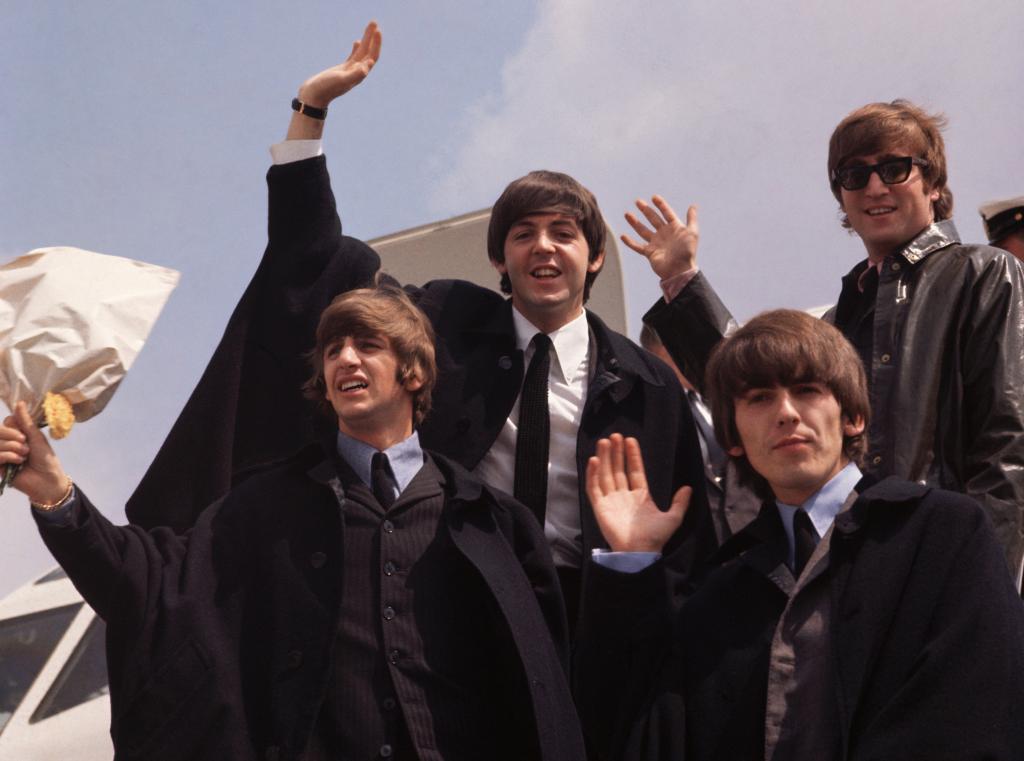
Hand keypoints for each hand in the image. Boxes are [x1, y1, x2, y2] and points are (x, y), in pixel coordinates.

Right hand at [0, 402, 69, 505]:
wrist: (47, 480)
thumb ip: (25, 421)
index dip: (13, 427)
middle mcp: (9, 442)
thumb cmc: (46, 459)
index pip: (7, 421)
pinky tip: (19, 462)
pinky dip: (8, 456)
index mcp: (19, 434)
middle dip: (12, 437)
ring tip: (25, 456)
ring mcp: (3, 454)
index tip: (24, 435)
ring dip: (12, 448)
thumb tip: (19, 402)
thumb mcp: (36, 438)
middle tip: (26, 447)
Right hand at [297, 21, 381, 107]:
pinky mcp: (342, 70)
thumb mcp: (340, 80)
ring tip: (370, 27)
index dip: (376, 43)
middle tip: (374, 22)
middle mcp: (357, 73)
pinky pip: (353, 57)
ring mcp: (350, 71)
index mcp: (359, 74)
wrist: (314, 96)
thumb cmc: (325, 89)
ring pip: (361, 53)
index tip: (377, 30)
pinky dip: (357, 48)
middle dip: (372, 38)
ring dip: (366, 40)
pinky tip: (357, 42)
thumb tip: (365, 68)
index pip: (372, 56)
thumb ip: (353, 75)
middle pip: (368, 52)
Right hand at [586, 434, 690, 552]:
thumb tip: (688, 488)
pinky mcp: (599, 507)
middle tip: (614, 436)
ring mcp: (610, 500)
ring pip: (605, 474)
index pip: (634, 470)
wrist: (640, 552)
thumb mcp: (673, 518)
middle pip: (618, 469)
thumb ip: (680, 503)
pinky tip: (594, 460)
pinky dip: (592, 474)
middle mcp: (623, 495)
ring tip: (604, 442)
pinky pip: (594, 488)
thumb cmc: (655, 537)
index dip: (632, 455)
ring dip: (604, 458)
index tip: (630, 440)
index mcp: (640, 496)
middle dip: (616, 452)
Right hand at [620, 196, 698, 279]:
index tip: (654, 197)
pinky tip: (623, 236)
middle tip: (638, 201)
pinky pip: (637, 246)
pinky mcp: (649, 252)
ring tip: (627, 214)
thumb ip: (691, 219)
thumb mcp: (692, 233)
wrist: (680, 269)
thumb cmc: (687, 252)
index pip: (666, 213)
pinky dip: (630, 242)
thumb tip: (693, 206)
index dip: (661, 205)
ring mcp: (656, 243)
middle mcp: (664, 234)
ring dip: (635, 222)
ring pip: (643, 230)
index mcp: (674, 227)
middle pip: (653, 219)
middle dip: (645, 210)